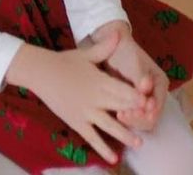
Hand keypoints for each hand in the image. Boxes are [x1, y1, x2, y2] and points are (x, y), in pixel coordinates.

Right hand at [8, 33, 141, 161]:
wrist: (42, 72)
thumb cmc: (65, 61)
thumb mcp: (86, 54)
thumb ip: (105, 47)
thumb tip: (118, 33)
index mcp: (100, 80)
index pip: (122, 89)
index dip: (136, 96)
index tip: (149, 102)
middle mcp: (95, 97)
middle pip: (119, 107)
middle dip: (135, 114)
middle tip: (150, 122)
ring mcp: (86, 112)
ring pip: (109, 125)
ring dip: (124, 134)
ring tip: (139, 143)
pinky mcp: (77, 122)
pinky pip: (92, 138)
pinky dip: (103, 148)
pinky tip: (113, 159)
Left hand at [91, 21, 166, 131]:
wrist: (111, 49)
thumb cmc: (125, 53)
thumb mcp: (134, 62)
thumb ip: (140, 76)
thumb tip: (147, 86)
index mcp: (160, 83)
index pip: (158, 104)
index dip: (150, 111)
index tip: (138, 110)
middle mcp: (155, 95)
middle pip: (152, 117)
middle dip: (140, 119)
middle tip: (125, 115)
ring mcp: (144, 102)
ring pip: (142, 121)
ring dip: (133, 121)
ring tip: (120, 115)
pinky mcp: (133, 106)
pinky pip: (133, 118)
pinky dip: (127, 119)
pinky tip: (117, 115)